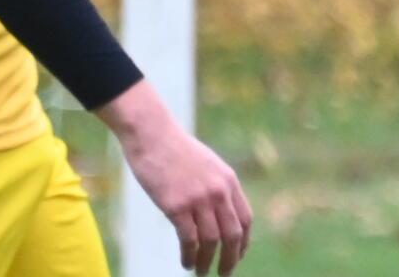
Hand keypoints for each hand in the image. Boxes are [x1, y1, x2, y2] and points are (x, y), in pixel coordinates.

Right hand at [101, 82, 252, 274]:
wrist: (153, 135)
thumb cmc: (176, 150)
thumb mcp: (207, 165)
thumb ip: (217, 187)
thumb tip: (219, 212)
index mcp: (229, 180)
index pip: (245, 219)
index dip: (244, 242)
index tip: (238, 255)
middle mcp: (218, 191)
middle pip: (232, 234)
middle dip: (231, 259)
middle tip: (224, 273)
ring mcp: (199, 199)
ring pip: (211, 241)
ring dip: (207, 261)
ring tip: (201, 272)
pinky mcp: (177, 205)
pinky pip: (189, 239)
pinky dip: (189, 255)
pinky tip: (186, 262)